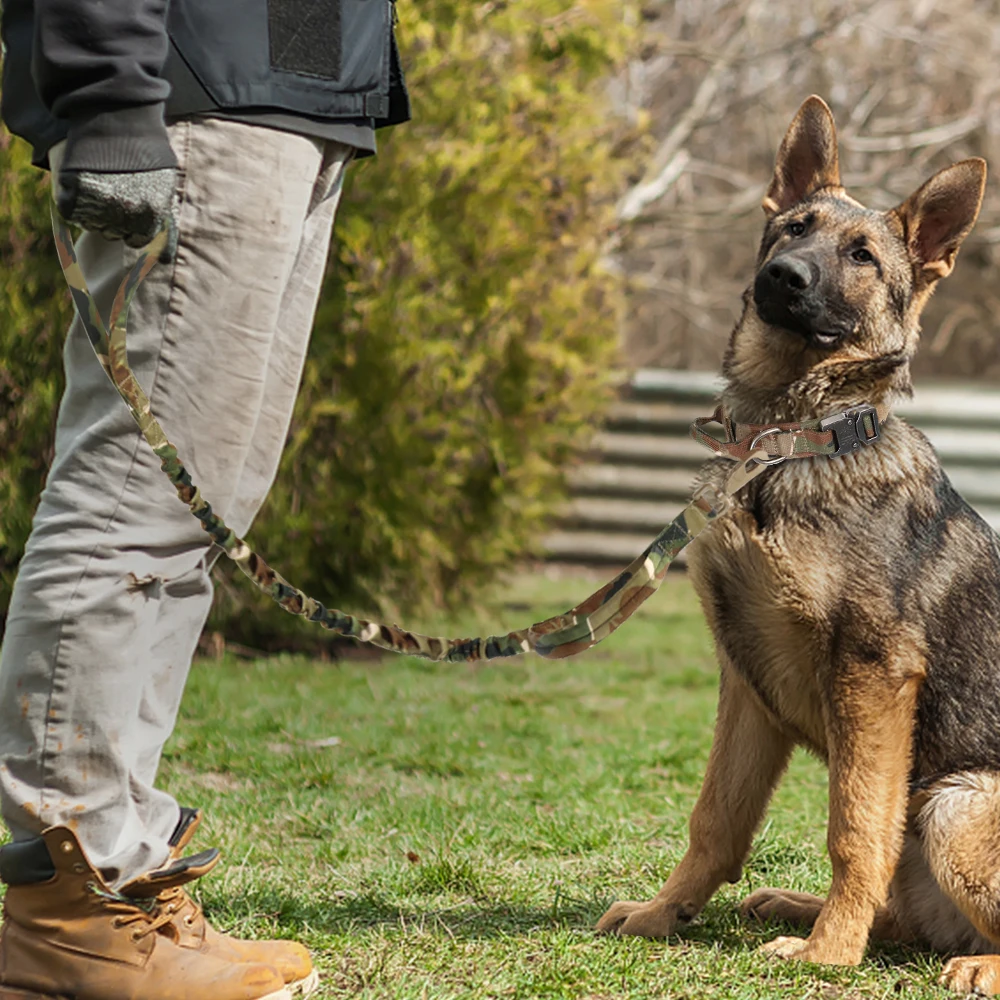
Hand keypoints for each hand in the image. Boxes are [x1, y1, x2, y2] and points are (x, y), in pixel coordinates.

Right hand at [49, 141, 177, 256]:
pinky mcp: (72, 196)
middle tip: (111, 190)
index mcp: (152, 216)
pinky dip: (72, 200)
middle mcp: (127, 216)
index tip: (128, 208)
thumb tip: (167, 262)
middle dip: (113, 219)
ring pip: (92, 225)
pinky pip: (70, 211)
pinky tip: (81, 179)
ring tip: (98, 181)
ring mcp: (98, 206)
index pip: (139, 240)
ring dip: (92, 210)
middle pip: (113, 234)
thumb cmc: (143, 148)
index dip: (133, 226)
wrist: (114, 112)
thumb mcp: (163, 185)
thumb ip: (165, 224)